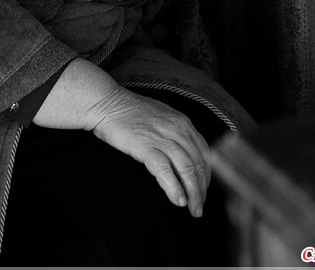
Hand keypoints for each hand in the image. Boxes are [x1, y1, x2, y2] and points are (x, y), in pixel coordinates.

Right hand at [91, 87, 210, 217]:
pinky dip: (175, 188)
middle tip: (199, 208)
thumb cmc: (130, 112)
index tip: (203, 190)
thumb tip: (182, 156)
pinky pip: (166, 171)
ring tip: (193, 210)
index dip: (207, 174)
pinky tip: (178, 201)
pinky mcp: (146, 147)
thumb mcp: (162, 118)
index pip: (204, 152)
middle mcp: (178, 129)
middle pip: (198, 164)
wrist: (108, 103)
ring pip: (187, 169)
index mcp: (183, 122)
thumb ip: (175, 134)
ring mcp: (163, 138)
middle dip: (202, 189)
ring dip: (193, 194)